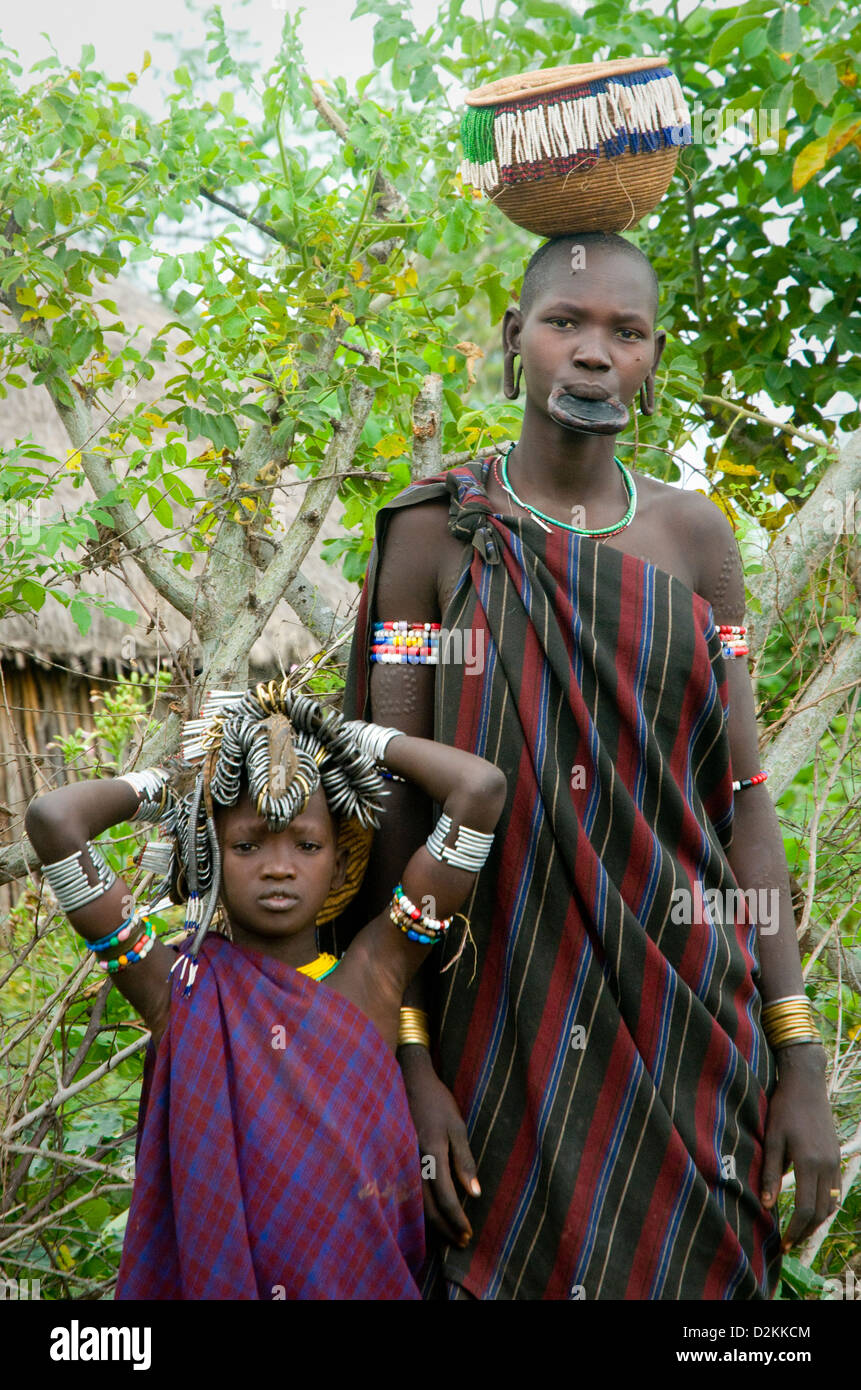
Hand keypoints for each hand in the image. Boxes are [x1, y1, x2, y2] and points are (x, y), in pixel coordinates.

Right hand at [399, 1046, 479, 1247]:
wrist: (406, 1080)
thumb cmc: (436, 1101)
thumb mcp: (456, 1125)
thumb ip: (464, 1160)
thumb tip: (475, 1194)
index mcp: (431, 1153)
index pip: (445, 1198)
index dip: (457, 1219)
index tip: (468, 1234)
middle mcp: (413, 1162)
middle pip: (427, 1207)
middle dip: (445, 1228)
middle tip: (461, 1241)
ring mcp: (401, 1161)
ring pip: (415, 1203)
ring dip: (433, 1223)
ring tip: (449, 1234)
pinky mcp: (396, 1159)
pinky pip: (408, 1191)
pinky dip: (420, 1207)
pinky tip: (430, 1214)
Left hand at [761, 1045, 841, 1250]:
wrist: (806, 1085)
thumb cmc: (784, 1109)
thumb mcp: (771, 1139)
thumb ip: (769, 1173)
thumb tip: (766, 1205)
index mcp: (809, 1163)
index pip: (807, 1209)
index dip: (795, 1230)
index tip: (784, 1243)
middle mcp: (827, 1166)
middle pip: (821, 1211)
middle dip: (805, 1231)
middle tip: (789, 1242)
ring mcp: (835, 1161)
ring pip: (832, 1203)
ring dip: (817, 1220)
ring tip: (798, 1229)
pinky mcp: (837, 1156)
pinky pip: (836, 1189)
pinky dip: (826, 1204)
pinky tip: (812, 1208)